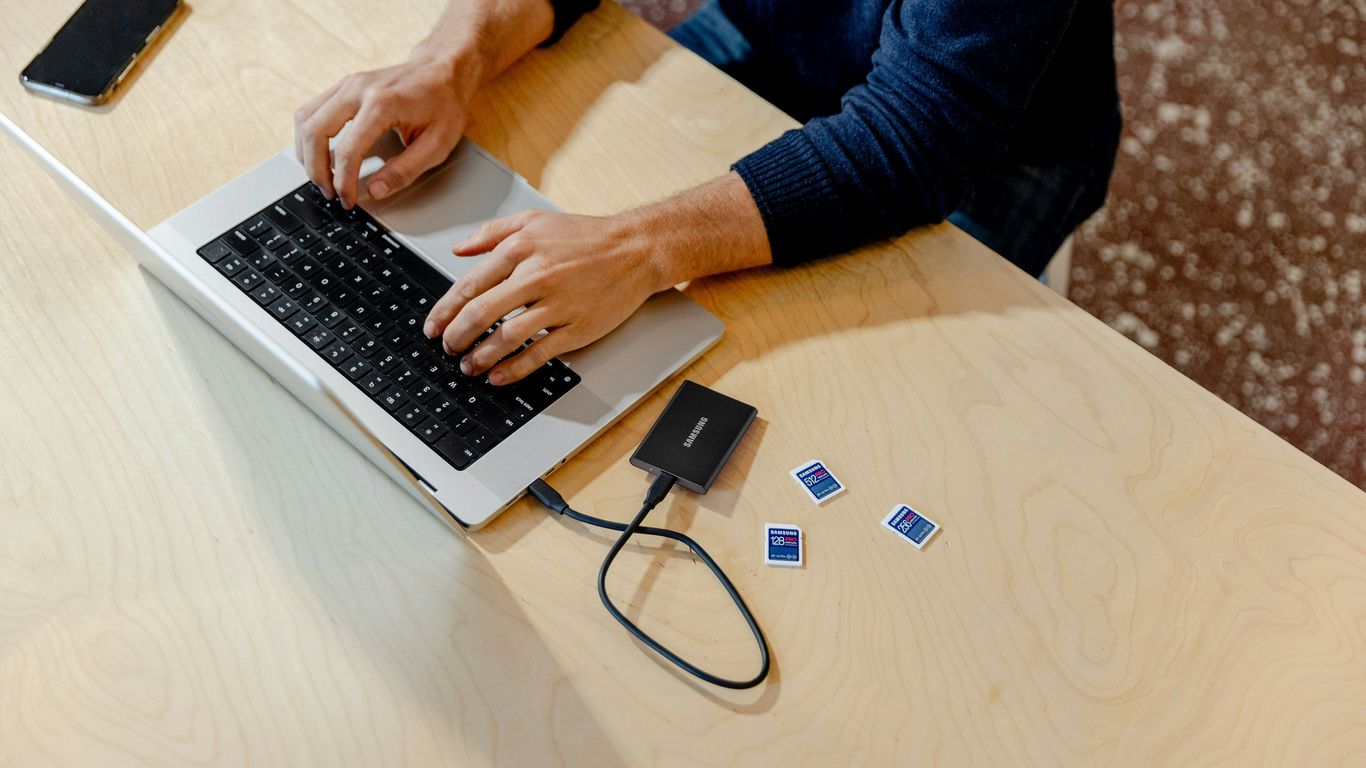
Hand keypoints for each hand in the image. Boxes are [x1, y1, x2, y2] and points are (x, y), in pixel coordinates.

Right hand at [294, 56, 477, 208]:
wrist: (444, 71)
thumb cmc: (444, 105)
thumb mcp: (437, 145)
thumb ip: (405, 170)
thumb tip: (376, 191)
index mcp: (382, 104)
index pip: (348, 151)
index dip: (343, 182)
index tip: (348, 200)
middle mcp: (358, 89)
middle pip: (314, 132)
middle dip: (316, 169)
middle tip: (329, 192)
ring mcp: (347, 84)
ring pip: (305, 119)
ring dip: (306, 152)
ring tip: (322, 177)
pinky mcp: (344, 85)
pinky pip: (311, 110)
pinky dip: (309, 135)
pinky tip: (319, 153)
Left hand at [423, 210, 671, 384]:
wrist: (636, 250)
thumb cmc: (586, 237)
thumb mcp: (534, 221)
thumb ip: (492, 232)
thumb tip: (459, 249)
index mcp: (520, 250)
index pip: (469, 286)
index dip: (445, 311)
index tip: (433, 326)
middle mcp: (536, 276)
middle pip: (481, 314)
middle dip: (456, 337)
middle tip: (448, 348)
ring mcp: (557, 305)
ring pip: (506, 337)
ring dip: (480, 358)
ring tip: (469, 367)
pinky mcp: (577, 328)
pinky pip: (538, 354)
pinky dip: (513, 369)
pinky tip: (499, 376)